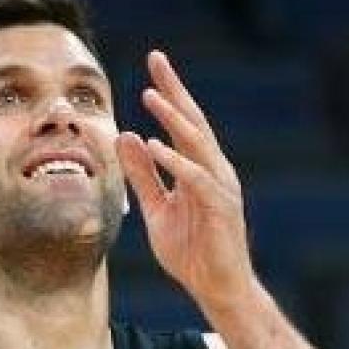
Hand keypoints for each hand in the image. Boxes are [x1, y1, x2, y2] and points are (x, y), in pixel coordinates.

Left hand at [116, 51, 256, 305]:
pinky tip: (155, 145)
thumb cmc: (191, 251)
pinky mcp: (220, 207)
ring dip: (173, 118)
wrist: (218, 289)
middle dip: (175, 89)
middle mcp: (214, 170)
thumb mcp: (156, 209)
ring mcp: (220, 187)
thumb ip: (143, 175)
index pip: (182, 122)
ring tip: (151, 96)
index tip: (154, 63)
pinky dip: (176, 160)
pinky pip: (196, 178)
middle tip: (157, 59)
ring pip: (197, 143)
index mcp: (198, 168)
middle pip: (193, 121)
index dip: (169, 92)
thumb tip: (127, 137)